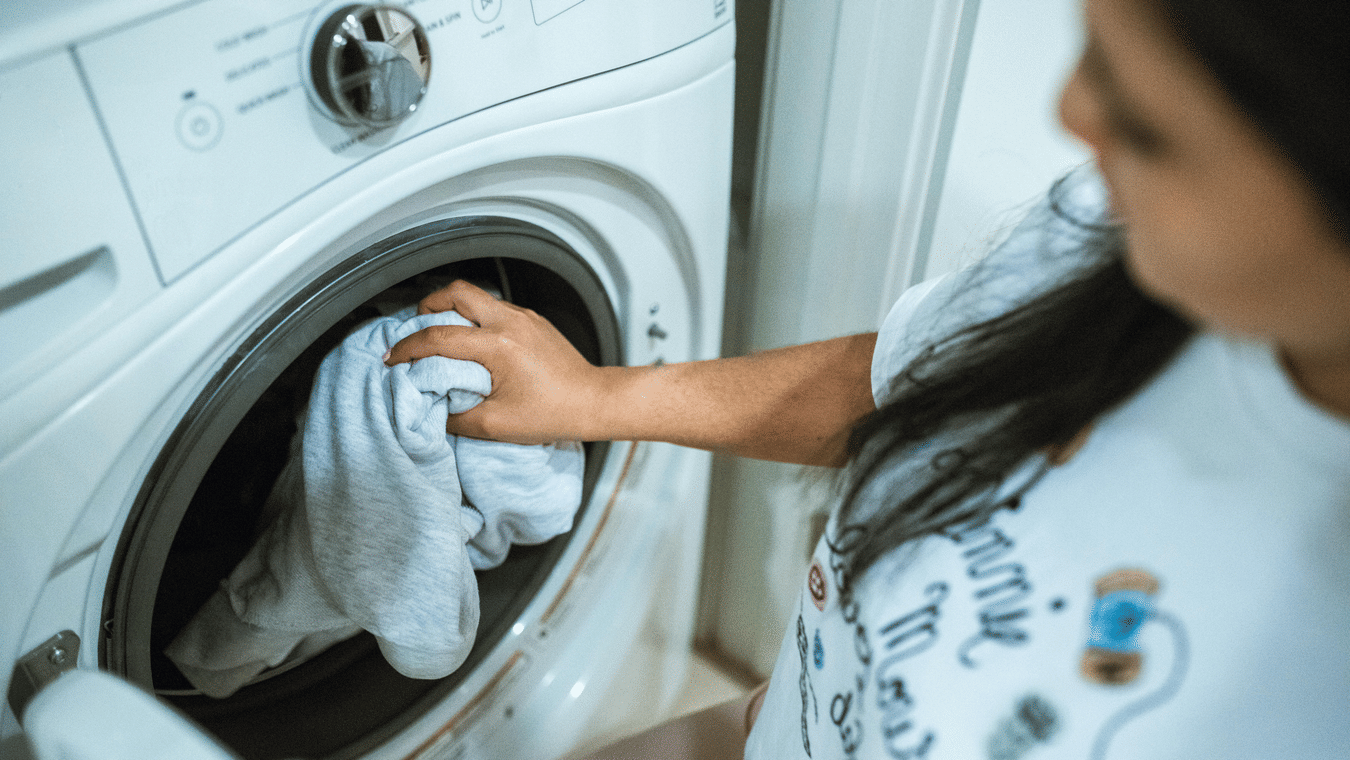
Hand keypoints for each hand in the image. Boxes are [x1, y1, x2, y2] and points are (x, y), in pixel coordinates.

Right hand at [384, 280, 607, 442]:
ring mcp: (524, 317)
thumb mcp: (496, 426)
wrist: (594, 402)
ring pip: (477, 296)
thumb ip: (456, 417)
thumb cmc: (554, 413)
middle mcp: (510, 322)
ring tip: (441, 334)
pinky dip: (475, 318)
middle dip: (427, 306)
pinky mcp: (533, 320)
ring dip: (453, 310)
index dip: (408, 347)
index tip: (394, 358)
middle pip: (456, 292)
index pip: (438, 337)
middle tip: (416, 328)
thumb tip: (433, 409)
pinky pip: (495, 308)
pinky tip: (474, 343)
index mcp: (498, 346)